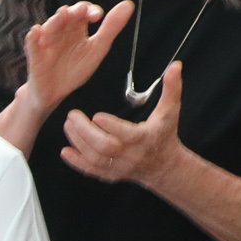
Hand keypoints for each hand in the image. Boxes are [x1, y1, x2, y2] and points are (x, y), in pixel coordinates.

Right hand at [23, 0, 134, 109]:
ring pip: (50, 25)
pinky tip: (36, 32)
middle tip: (81, 11)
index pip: (83, 11)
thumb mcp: (97, 49)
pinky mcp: (35, 55)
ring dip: (56, 19)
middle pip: (66, 15)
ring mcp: (47, 41)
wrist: (55, 93)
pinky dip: (33, 37)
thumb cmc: (74, 69)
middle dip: (74, 11)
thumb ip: (111, 27)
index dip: (90, 10)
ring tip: (63, 14)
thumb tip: (128, 4)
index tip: (97, 17)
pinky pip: (32, 43)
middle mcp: (61, 30)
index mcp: (77, 27)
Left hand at [61, 58, 186, 188]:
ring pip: (94, 158)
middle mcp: (131, 155)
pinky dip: (77, 162)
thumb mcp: (170, 111)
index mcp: (144, 138)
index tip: (96, 115)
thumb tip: (176, 65)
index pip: (126, 134)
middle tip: (72, 116)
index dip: (110, 126)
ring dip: (78, 142)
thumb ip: (172, 89)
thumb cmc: (165, 134)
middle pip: (104, 146)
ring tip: (68, 125)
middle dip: (85, 132)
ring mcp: (119, 167)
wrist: (163, 166)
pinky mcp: (111, 174)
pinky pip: (91, 170)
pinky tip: (65, 151)